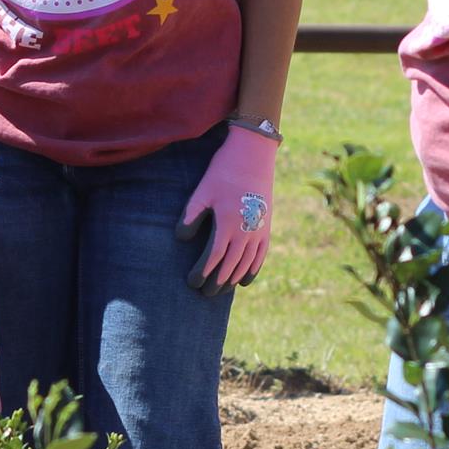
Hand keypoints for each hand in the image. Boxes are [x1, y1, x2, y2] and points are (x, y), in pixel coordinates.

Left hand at [175, 126, 278, 295]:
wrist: (254, 155)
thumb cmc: (223, 171)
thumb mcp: (202, 191)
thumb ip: (191, 216)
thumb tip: (181, 239)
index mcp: (227, 224)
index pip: (213, 258)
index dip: (202, 272)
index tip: (192, 282)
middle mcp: (246, 231)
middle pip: (230, 265)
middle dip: (216, 281)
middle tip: (205, 294)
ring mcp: (259, 230)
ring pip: (246, 263)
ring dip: (232, 279)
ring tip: (221, 290)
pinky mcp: (267, 226)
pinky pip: (261, 255)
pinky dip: (252, 270)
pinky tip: (243, 281)